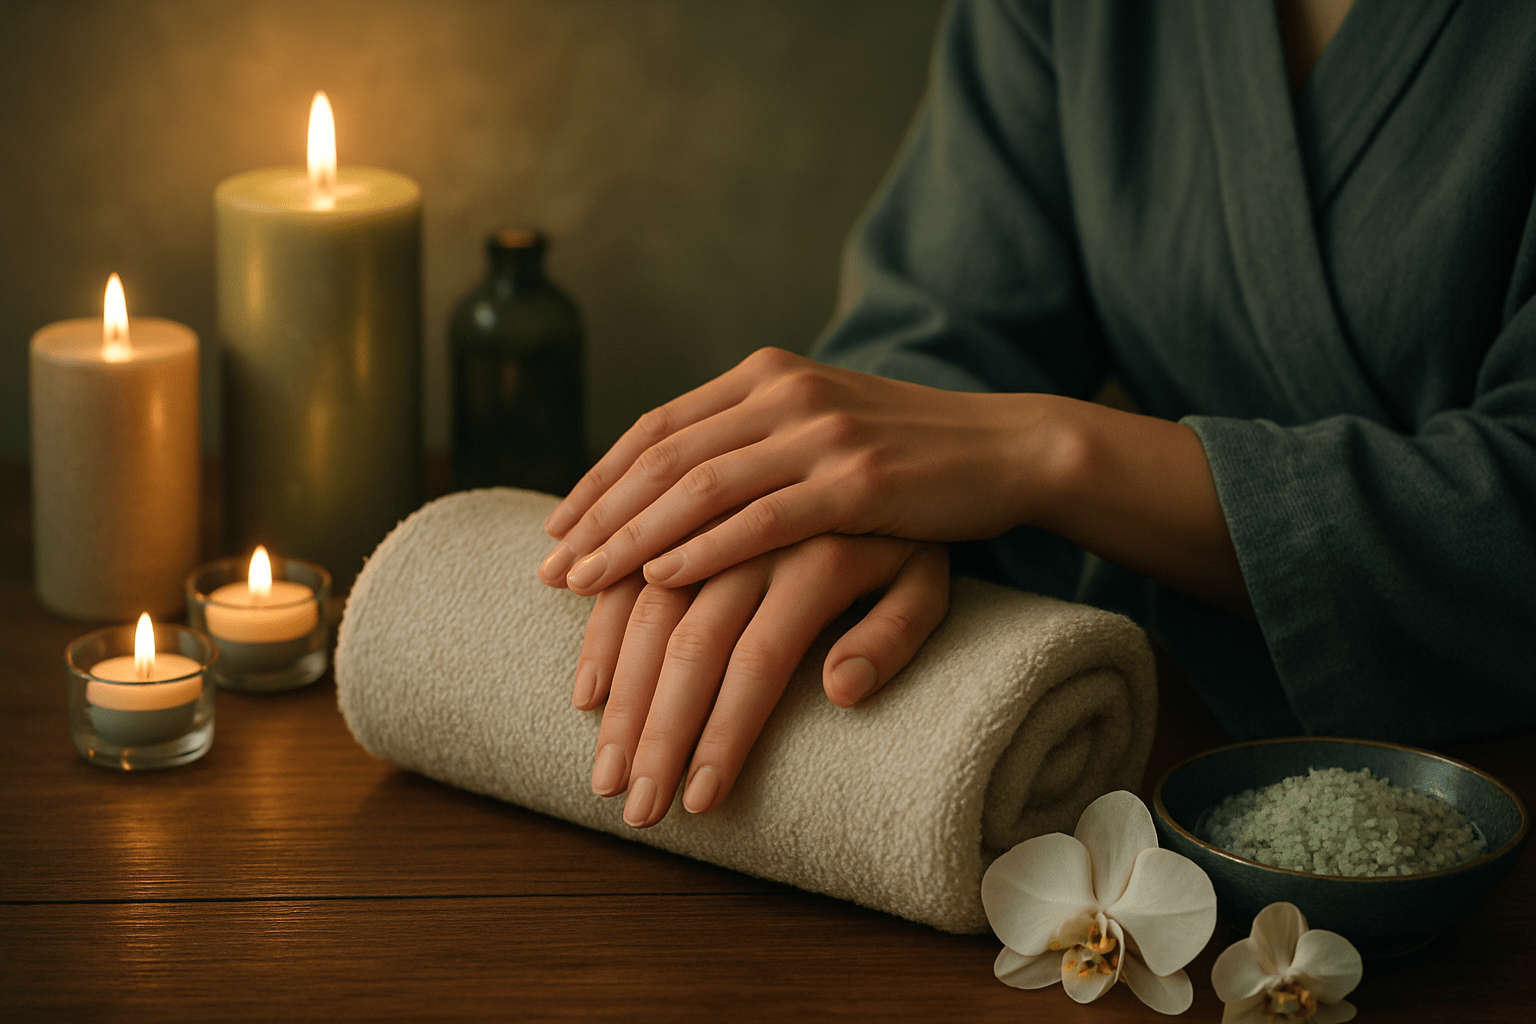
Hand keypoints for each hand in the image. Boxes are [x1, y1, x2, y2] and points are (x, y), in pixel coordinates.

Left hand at [538, 347, 1056, 595]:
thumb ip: (753, 441)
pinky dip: (705, 546)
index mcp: (766, 376)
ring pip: (702, 486)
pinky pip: (765, 517)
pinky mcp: (861, 481)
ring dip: (634, 538)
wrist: (1009, 445)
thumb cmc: (908, 451)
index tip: (557, 529)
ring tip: (586, 584)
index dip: (600, 479)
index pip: (658, 426)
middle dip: (601, 517)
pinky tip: (662, 575)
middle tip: (552, 570)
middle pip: (665, 456)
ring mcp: (822, 433)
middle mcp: (784, 393)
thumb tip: (678, 485)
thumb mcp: (822, 427)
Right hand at [576, 534, 949, 827]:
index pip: (760, 657)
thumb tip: (843, 691)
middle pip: (691, 639)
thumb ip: (892, 636)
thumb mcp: (925, 584)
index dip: (724, 731)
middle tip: (632, 805)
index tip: (698, 802)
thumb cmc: (904, 539)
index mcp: (821, 556)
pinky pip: (626, 560)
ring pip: (645, 602)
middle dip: (655, 730)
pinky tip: (586, 691)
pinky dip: (597, 626)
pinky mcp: (681, 503)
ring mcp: (711, 513)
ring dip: (616, 693)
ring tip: (603, 773)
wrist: (881, 445)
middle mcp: (757, 531)